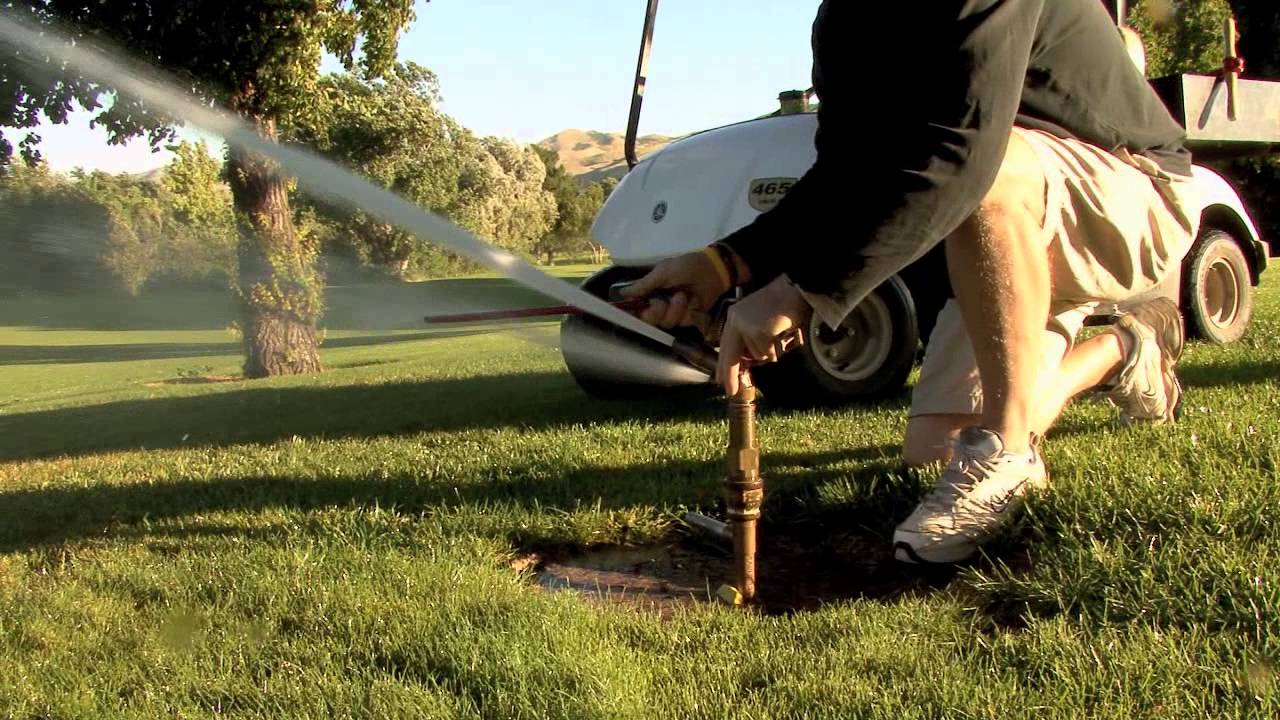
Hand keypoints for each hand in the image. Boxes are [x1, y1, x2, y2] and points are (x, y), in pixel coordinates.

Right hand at [620, 248, 745, 328]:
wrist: (714, 270)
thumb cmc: (686, 266)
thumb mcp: (663, 272)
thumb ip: (644, 285)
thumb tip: (621, 293)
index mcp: (650, 291)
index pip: (635, 306)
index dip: (631, 312)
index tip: (632, 313)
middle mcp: (659, 304)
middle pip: (648, 319)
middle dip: (654, 312)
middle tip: (660, 303)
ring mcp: (673, 312)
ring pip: (665, 322)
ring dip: (674, 309)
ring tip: (683, 295)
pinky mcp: (688, 318)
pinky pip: (681, 322)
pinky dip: (687, 311)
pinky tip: (692, 301)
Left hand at [718, 275, 811, 395]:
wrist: (794, 289)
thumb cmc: (782, 305)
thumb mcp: (760, 321)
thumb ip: (750, 340)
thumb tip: (747, 363)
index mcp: (734, 317)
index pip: (725, 346)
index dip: (723, 364)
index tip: (719, 379)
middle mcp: (735, 321)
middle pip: (730, 355)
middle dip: (730, 375)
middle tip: (729, 392)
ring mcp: (745, 326)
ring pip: (755, 355)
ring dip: (768, 352)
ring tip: (777, 334)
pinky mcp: (758, 331)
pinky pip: (767, 352)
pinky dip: (776, 348)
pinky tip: (781, 332)